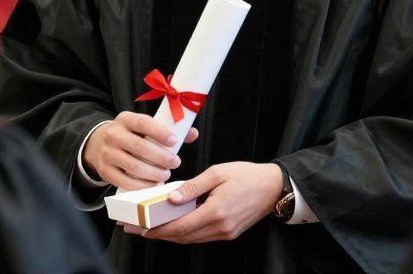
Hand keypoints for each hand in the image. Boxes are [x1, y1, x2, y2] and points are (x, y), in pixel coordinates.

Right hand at [83, 111, 198, 190]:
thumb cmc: (130, 135)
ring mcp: (107, 153)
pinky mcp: (105, 171)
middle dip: (161, 157)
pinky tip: (153, 185)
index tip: (175, 141)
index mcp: (125, 119)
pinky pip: (125, 182)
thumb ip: (167, 130)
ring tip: (166, 175)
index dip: (160, 132)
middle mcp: (113, 134)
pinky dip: (141, 186)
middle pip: (139, 147)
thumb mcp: (142, 126)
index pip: (143, 123)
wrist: (98, 144)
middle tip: (175, 163)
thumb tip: (192, 134)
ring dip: (153, 174)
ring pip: (133, 166)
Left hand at [133, 161, 282, 242]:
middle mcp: (220, 227)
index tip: (140, 228)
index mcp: (216, 211)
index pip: (180, 226)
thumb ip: (192, 186)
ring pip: (191, 239)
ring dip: (171, 235)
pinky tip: (175, 225)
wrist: (274, 187)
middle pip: (183, 237)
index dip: (158, 230)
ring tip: (152, 228)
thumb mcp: (217, 173)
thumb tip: (171, 198)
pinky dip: (185, 233)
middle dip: (159, 235)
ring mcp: (225, 233)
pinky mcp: (228, 233)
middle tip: (138, 229)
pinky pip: (201, 237)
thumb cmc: (247, 175)